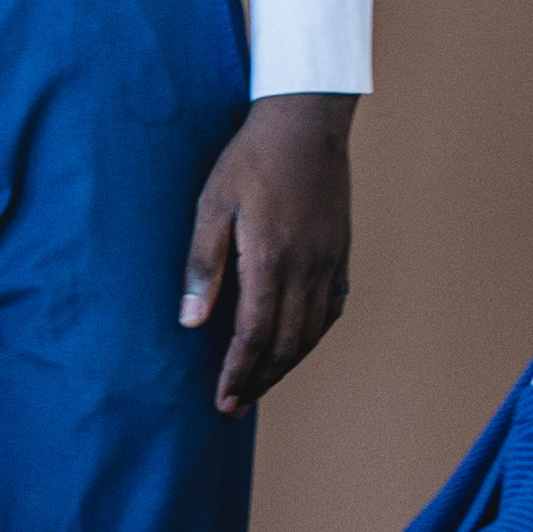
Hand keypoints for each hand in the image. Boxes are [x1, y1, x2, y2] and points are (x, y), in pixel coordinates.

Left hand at [182, 94, 356, 413]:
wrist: (306, 125)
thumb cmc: (250, 160)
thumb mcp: (212, 205)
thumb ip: (203, 265)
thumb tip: (191, 323)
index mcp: (271, 262)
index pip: (253, 337)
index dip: (237, 374)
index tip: (222, 402)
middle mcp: (307, 271)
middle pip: (284, 346)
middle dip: (258, 382)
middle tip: (234, 407)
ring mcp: (330, 264)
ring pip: (310, 334)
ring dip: (284, 366)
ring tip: (259, 386)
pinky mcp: (341, 255)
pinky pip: (331, 310)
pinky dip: (312, 337)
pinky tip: (295, 346)